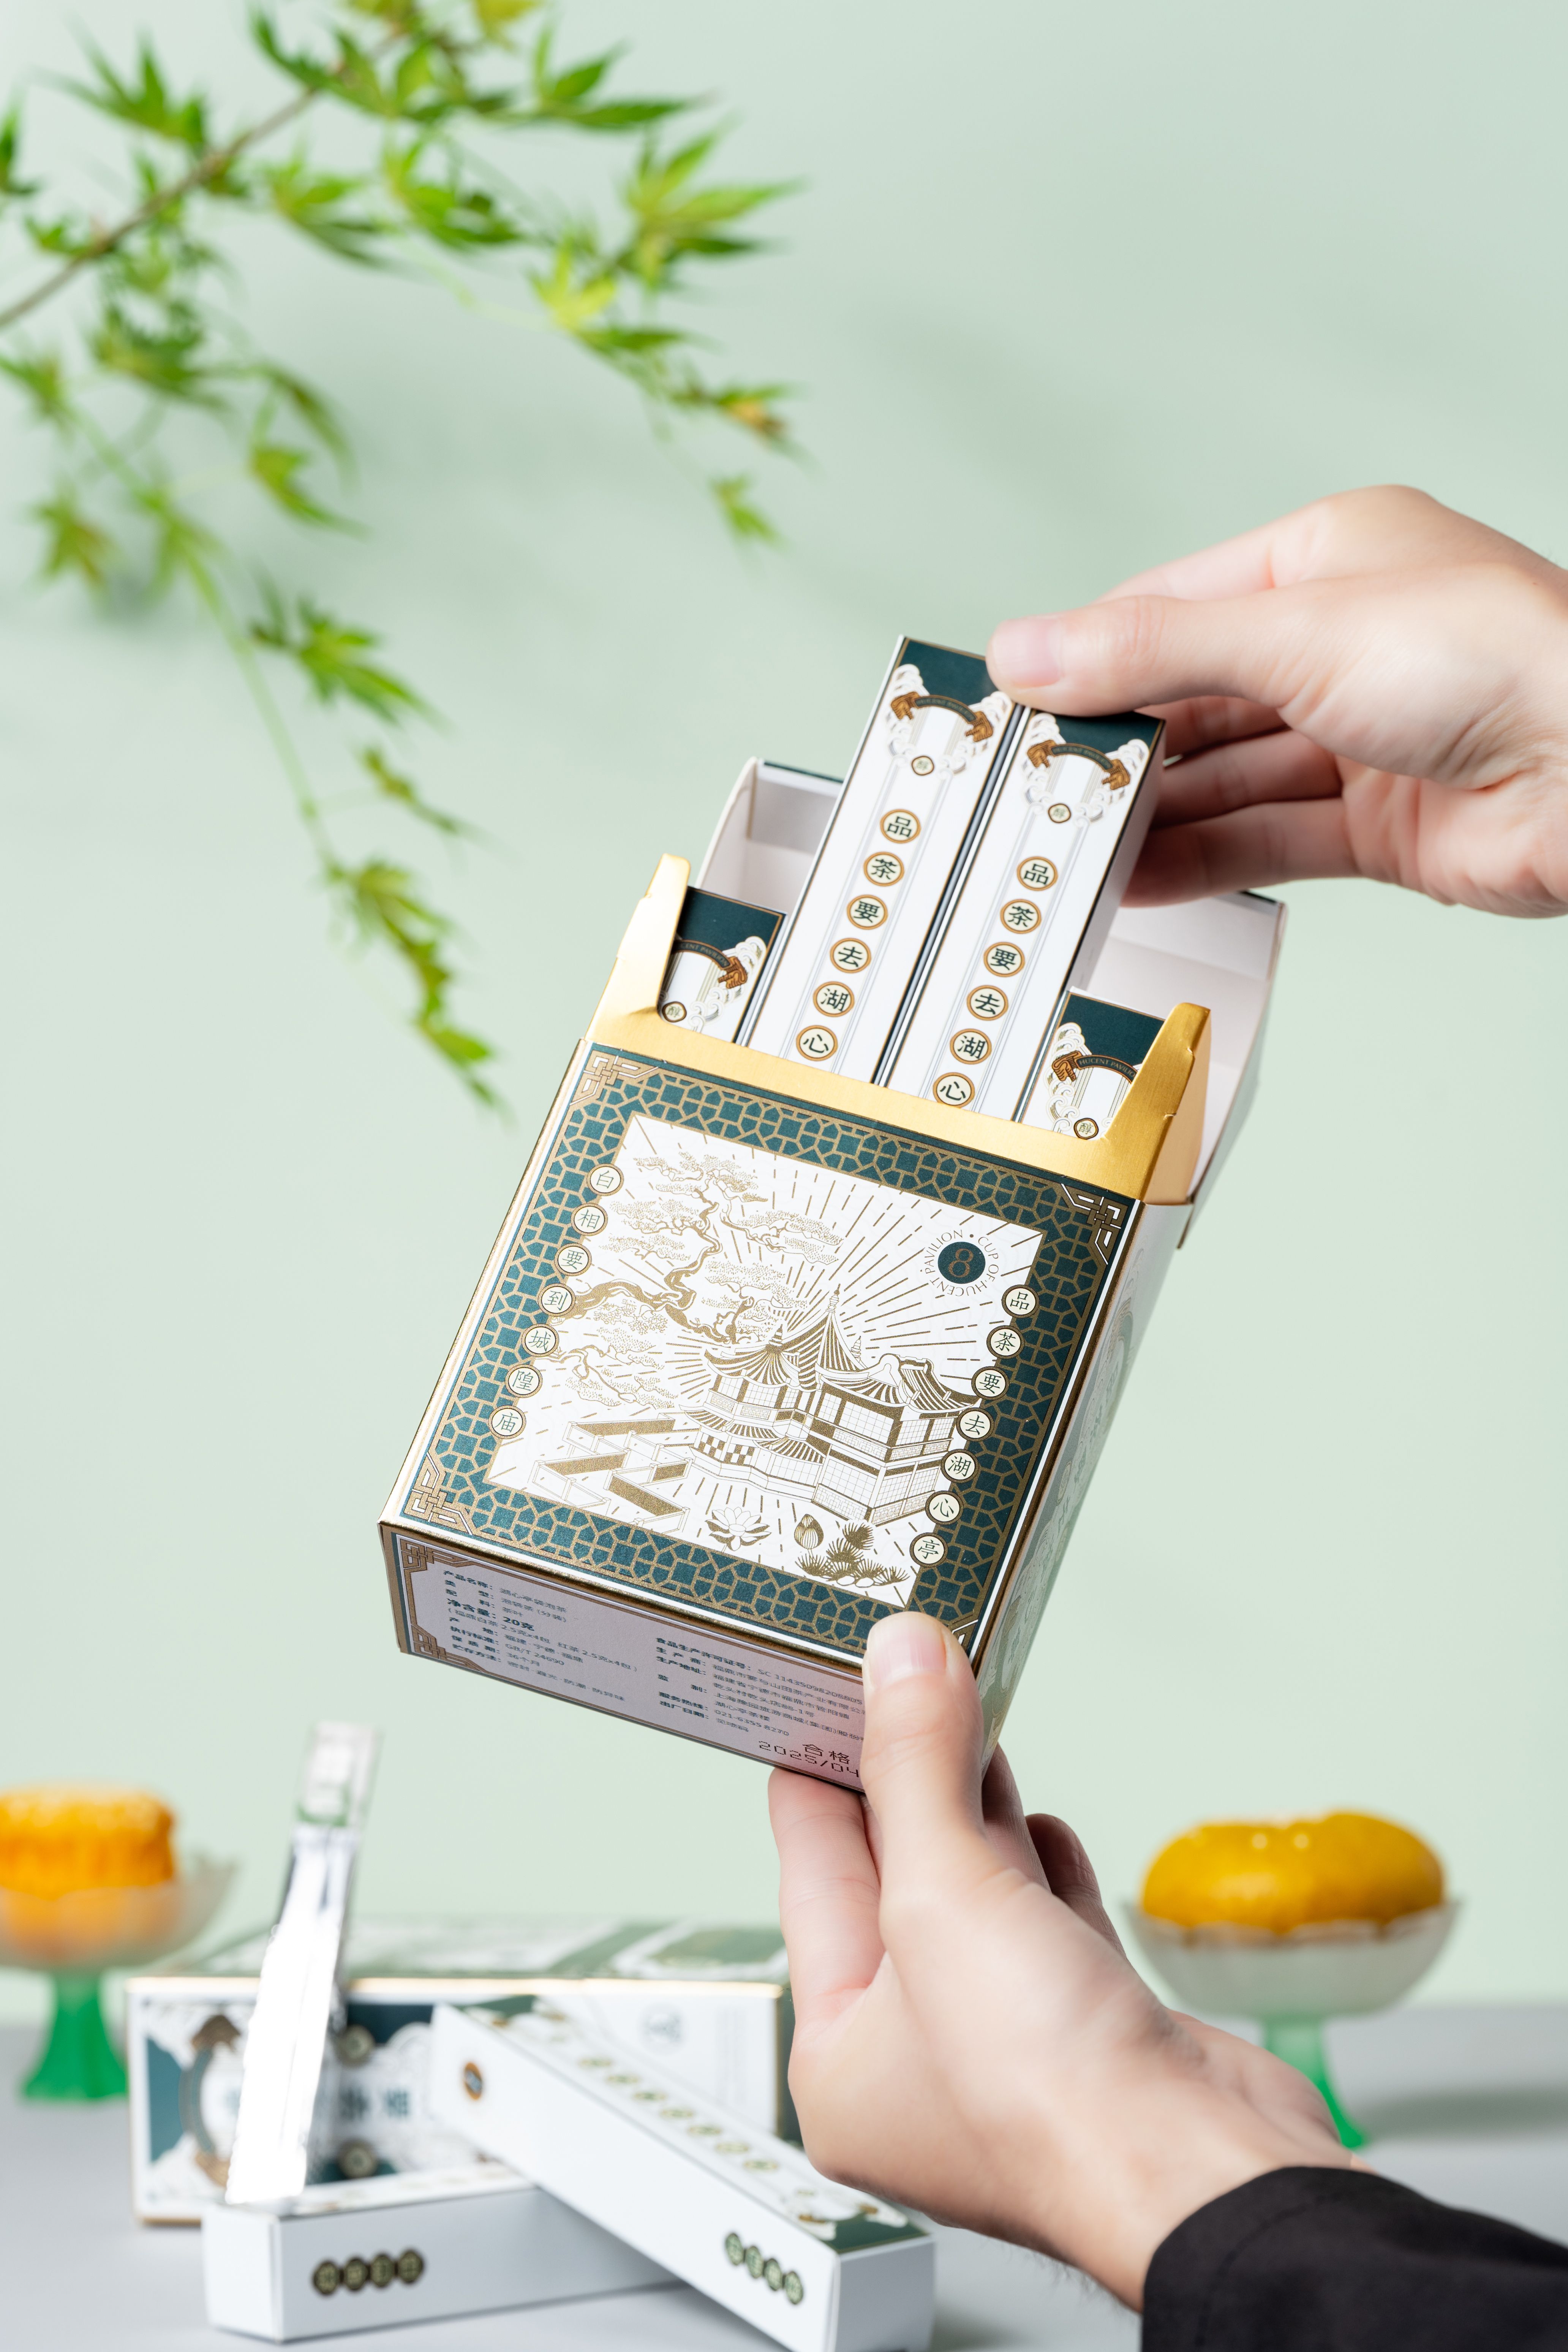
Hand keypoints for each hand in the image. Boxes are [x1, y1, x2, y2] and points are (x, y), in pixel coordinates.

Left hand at [770, 1613, 1349, 2309]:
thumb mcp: (942, 1892)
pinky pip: (1047, 1931)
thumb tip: (900, 1661)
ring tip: (968, 1725)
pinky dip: (1043, 1870)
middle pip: (896, 1884)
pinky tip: (1044, 1826)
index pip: (813, 1884)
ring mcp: (1009, 2053)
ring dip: (976, 1812)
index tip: (821, 1702)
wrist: (1200, 2172)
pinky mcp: (1092, 2036)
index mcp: (843, 2062)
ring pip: (976, 1900)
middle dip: (906, 1779)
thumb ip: (915, 1766)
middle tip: (904, 1686)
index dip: (820, 1780)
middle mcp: (919, 2065)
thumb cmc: (1055, 2100)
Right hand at [986, 486, 1567, 916]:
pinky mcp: (1379, 824)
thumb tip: (1032, 651)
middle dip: (1117, 745)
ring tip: (1070, 847)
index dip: (1090, 653)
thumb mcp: (1297, 633)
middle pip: (1195, 698)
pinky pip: (1265, 839)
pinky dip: (1199, 860)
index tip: (1016, 699)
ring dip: (1150, 816)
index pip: (1174, 604)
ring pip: (1226, 778)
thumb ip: (1153, 650)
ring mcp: (1361, 738)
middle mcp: (1344, 644)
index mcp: (1330, 559)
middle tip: (1035, 786)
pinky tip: (1135, 878)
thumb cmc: (1503, 659)